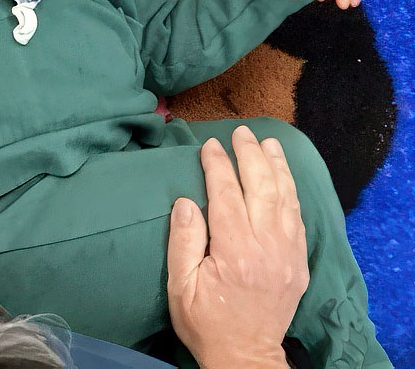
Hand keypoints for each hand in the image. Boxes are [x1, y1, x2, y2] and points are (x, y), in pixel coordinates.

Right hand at [167, 126, 308, 368]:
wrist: (245, 358)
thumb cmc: (205, 322)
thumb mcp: (180, 287)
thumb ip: (183, 241)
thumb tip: (186, 202)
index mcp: (234, 251)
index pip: (226, 194)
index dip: (218, 165)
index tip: (211, 145)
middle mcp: (266, 248)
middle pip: (261, 188)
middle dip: (250, 155)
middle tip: (241, 132)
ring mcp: (287, 255)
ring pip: (285, 199)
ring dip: (276, 167)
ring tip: (268, 143)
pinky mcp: (298, 264)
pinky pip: (298, 218)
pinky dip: (291, 192)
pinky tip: (283, 177)